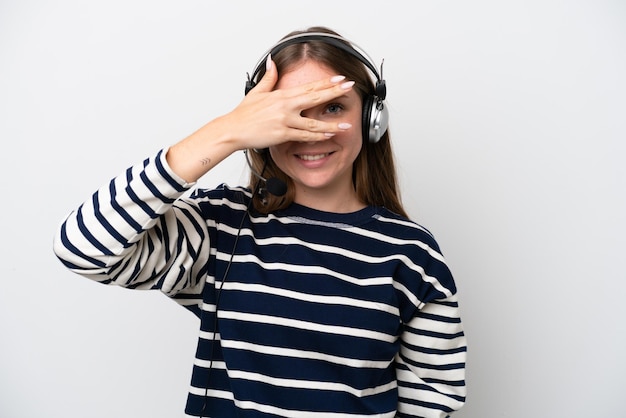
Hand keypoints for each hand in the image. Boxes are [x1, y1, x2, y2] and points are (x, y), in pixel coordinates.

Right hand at [222, 55, 354, 150]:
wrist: (233, 130)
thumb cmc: (244, 114)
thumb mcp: (256, 92)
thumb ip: (269, 77)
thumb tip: (273, 62)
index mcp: (281, 95)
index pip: (309, 86)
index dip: (326, 82)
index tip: (340, 78)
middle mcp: (285, 106)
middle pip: (315, 97)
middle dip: (334, 92)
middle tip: (349, 88)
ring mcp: (284, 121)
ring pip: (313, 123)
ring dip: (331, 124)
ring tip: (346, 125)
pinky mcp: (282, 135)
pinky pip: (304, 136)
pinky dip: (317, 136)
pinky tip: (328, 135)